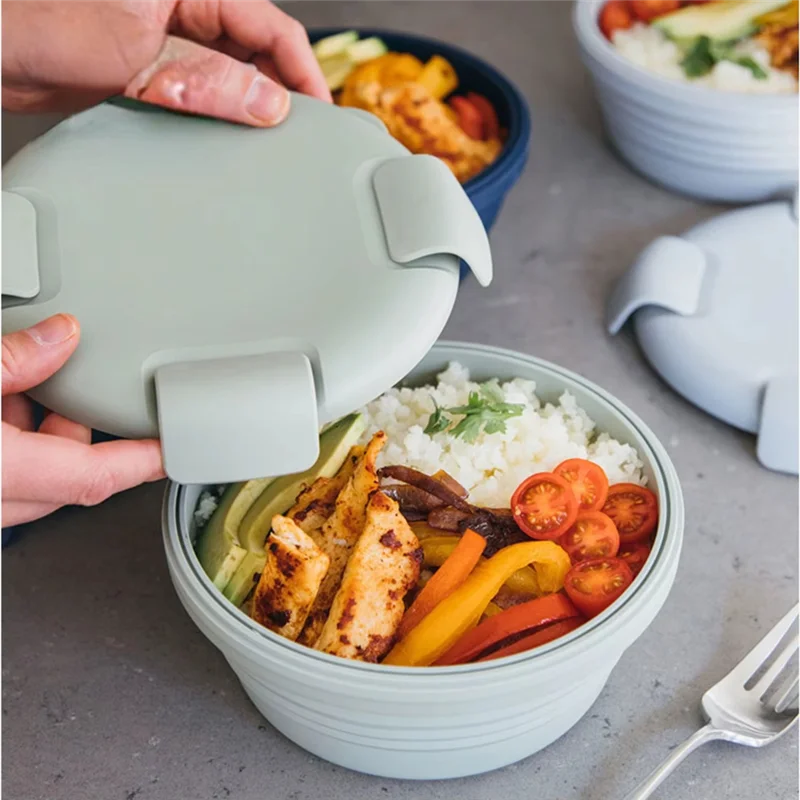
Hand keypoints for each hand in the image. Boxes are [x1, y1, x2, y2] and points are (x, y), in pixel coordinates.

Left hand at [2, 0, 329, 126]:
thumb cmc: (38, 23)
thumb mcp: (136, 54)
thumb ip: (207, 79)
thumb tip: (268, 102)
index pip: (268, 24)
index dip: (300, 70)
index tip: (320, 113)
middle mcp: (184, 7)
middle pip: (257, 49)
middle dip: (279, 90)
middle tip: (296, 135)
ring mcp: (170, 39)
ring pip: (233, 74)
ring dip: (249, 107)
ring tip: (266, 141)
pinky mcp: (155, 69)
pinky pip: (204, 93)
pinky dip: (218, 116)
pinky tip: (227, 138)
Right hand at [2, 315, 164, 526]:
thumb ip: (11, 359)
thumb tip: (59, 337)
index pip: (93, 476)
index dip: (141, 462)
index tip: (172, 449)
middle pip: (67, 479)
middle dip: (82, 434)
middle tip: (80, 388)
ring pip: (32, 484)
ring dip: (40, 440)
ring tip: (22, 391)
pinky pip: (2, 483)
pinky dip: (11, 450)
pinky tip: (0, 408)